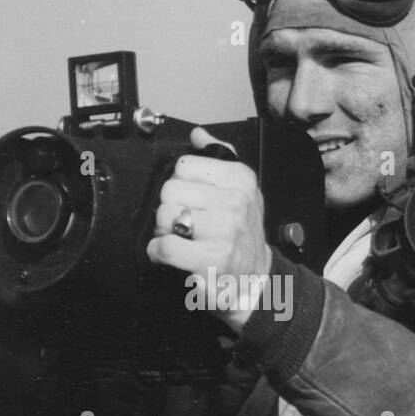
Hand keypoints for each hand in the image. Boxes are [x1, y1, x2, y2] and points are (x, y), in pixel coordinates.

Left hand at [147, 127, 272, 331]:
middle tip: (181, 223)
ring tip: (180, 239)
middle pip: (170, 190)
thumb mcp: (240, 191)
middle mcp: (235, 203)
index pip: (184, 165)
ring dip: (164, 231)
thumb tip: (198, 134)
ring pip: (164, 216)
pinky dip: (158, 252)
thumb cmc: (242, 236)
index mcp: (241, 180)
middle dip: (169, 208)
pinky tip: (170, 254)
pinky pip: (164, 246)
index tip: (190, 199)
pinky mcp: (211, 259)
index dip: (180, 184)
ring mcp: (225, 232)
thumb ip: (219, 158)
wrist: (255, 281)